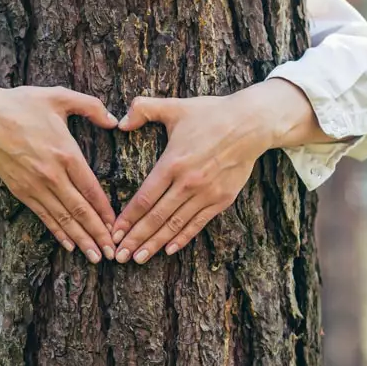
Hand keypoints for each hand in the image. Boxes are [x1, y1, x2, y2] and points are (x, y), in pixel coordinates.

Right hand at [0, 79, 118, 261]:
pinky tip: (69, 245)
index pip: (91, 189)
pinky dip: (58, 232)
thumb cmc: (22, 104)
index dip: (105, 211)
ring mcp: (35, 185)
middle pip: (80, 210)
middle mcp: (52, 175)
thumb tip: (114, 120)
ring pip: (62, 218)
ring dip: (80, 239)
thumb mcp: (59, 96)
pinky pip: (44, 216)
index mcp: (66, 153)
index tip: (117, 226)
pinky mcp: (21, 191)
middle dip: (97, 234)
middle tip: (111, 252)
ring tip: (95, 257)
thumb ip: (91, 106)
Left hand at [111, 78, 320, 263]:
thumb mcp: (175, 106)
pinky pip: (198, 223)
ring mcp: (206, 193)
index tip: (114, 232)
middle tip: (118, 256)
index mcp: (173, 162)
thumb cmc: (212, 113)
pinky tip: (168, 250)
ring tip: (137, 259)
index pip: (145, 197)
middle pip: (156, 217)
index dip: (128, 218)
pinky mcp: (222, 199)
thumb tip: (119, 121)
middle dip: (135, 238)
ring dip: (155, 243)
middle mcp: (188, 182)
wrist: (252, 124)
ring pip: (175, 225)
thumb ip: (144, 109)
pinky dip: (182, 238)